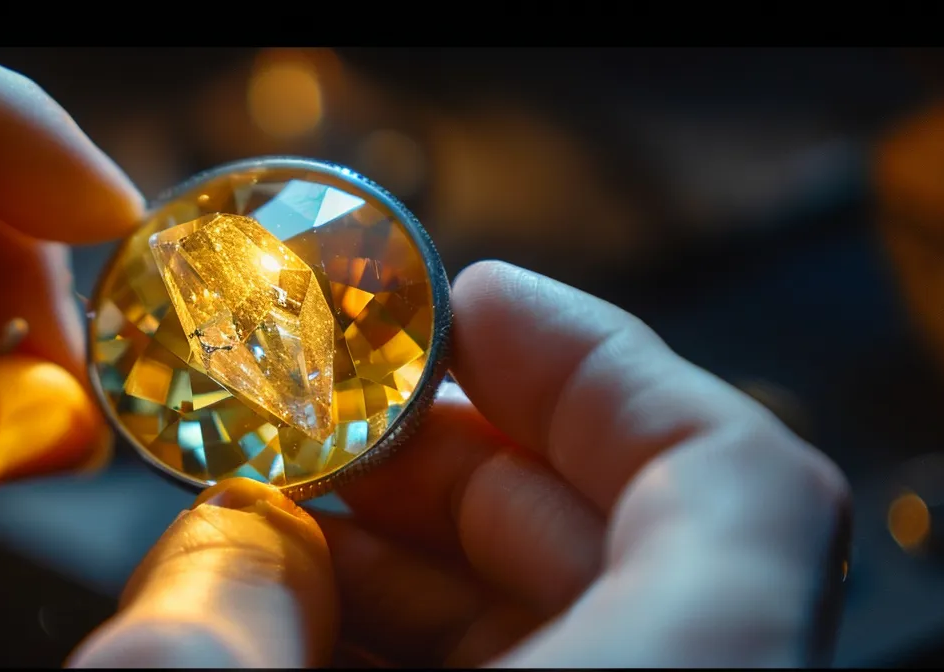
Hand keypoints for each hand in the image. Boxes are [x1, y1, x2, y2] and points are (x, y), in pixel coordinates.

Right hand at [69, 261, 849, 667]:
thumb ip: (214, 613)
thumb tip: (214, 544)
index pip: (730, 477)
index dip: (600, 361)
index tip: (472, 304)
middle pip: (636, 545)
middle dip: (465, 462)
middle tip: (331, 429)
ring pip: (581, 636)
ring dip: (431, 573)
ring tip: (288, 543)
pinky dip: (428, 661)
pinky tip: (310, 643)